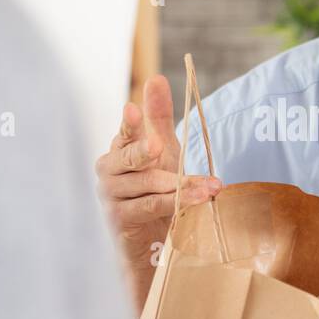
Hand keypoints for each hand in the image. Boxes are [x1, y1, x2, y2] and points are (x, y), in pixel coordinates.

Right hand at [95, 75, 221, 312]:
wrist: (151, 240)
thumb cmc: (155, 190)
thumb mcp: (163, 151)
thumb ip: (159, 117)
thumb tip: (157, 77)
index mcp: (119, 150)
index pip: (124, 132)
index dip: (129, 122)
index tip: (133, 109)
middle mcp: (109, 172)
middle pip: (127, 158)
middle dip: (143, 152)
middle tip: (158, 145)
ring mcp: (111, 198)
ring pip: (146, 185)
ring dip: (179, 185)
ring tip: (209, 185)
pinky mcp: (119, 221)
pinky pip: (149, 208)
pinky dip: (174, 203)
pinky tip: (197, 201)